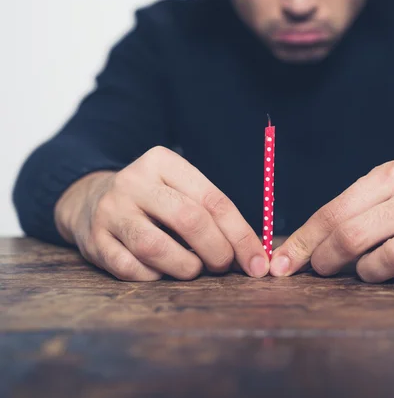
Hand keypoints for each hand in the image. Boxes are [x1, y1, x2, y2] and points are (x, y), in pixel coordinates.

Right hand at [55, 146, 268, 280]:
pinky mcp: (94, 240)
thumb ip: (215, 216)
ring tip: (194, 269)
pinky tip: (162, 271)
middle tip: (224, 266)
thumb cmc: (154, 202)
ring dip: (186, 267)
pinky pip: (131, 268)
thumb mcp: (182, 192)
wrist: (90, 201)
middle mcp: (134, 182)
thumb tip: (254, 254)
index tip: (258, 262)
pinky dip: (154, 277)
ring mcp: (110, 211)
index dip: (241, 235)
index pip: (213, 200)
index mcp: (163, 162)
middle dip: (218, 251)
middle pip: (189, 220)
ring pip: (156, 247)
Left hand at [270, 160, 393, 284]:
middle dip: (328, 259)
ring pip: (391, 259)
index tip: (281, 266)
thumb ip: (334, 219)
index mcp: (389, 176)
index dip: (303, 243)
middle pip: (355, 236)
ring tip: (368, 268)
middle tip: (323, 269)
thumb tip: (284, 257)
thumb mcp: (372, 195)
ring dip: (369, 272)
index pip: (334, 214)